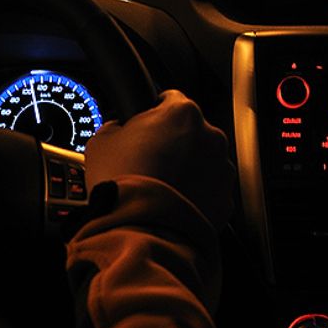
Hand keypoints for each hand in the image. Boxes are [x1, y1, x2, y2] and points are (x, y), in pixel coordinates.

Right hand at [84, 90, 234, 228]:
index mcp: (182, 113)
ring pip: (203, 161)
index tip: (144, 127)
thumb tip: (116, 130)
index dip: (152, 113)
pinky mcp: (225, 197)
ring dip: (187, 169)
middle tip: (148, 162)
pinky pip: (210, 190)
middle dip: (172, 144)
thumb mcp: (101, 144)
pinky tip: (173, 202)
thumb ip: (114, 128)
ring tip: (160, 186)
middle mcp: (210, 135)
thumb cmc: (122, 184)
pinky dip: (196, 194)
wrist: (139, 228)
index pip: (169, 99)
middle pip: (189, 132)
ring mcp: (222, 167)